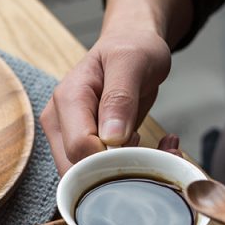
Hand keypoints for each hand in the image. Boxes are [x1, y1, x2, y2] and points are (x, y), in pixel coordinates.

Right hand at [40, 29, 172, 173]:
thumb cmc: (131, 47)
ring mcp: (69, 138)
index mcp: (67, 100)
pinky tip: (155, 150)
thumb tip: (111, 138)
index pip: (80, 148)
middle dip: (120, 171)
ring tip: (163, 150)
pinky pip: (99, 173)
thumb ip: (120, 96)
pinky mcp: (84, 148)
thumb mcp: (132, 61)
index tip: (143, 143)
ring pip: (88, 179)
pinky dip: (130, 169)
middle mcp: (60, 123)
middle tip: (161, 153)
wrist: (130, 44)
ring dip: (128, 173)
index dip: (112, 156)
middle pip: (78, 171)